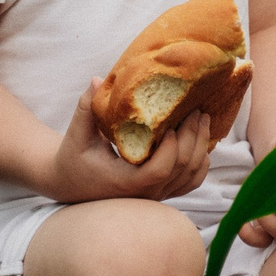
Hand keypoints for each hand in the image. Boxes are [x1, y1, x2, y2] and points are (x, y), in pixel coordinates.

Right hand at [47, 87, 216, 203]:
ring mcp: (154, 195)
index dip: (171, 147)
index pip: (159, 170)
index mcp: (124, 181)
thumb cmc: (73, 158)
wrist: (72, 182)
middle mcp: (143, 193)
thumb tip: (97, 80)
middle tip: (196, 109)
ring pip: (189, 175)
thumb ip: (86, 108)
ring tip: (203, 118)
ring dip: (200, 146)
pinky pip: (189, 183)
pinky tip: (201, 142)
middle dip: (192, 137)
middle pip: (180, 169)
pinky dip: (200, 164)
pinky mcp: (160, 191)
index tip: (170, 123)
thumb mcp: (76, 135)